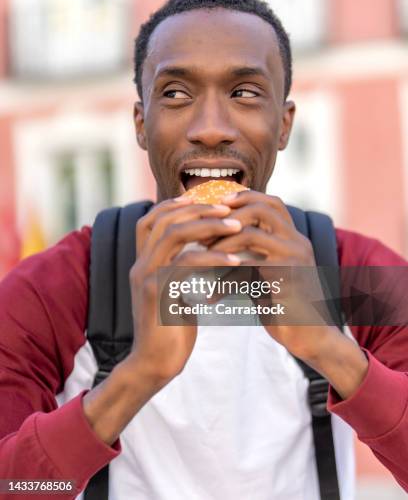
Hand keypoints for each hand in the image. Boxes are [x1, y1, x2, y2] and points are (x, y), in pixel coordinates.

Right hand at [126, 196, 241, 389]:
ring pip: (174, 234)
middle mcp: (140, 264)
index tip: (203, 198)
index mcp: (143, 262)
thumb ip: (178, 271)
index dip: (174, 204)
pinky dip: (214, 257)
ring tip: (237, 226)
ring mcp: (147, 276)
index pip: (150, 219)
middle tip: (227, 207)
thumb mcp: (173, 294)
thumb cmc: (169, 331)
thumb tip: (200, 254)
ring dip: (208, 225)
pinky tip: (236, 260)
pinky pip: (187, 263)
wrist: (154, 366)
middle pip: (163, 219)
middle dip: (196, 208)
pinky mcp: (159, 292)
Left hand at [210, 190, 340, 362]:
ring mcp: (295, 262)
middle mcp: (298, 244)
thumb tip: (221, 237)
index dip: (245, 198)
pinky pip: (246, 273)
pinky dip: (224, 284)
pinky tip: (210, 298)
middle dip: (229, 218)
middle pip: (263, 210)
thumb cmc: (285, 305)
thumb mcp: (273, 272)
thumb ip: (257, 253)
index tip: (218, 204)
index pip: (273, 203)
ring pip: (252, 235)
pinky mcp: (286, 283)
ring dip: (222, 245)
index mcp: (295, 239)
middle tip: (205, 234)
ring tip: (202, 260)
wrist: (312, 338)